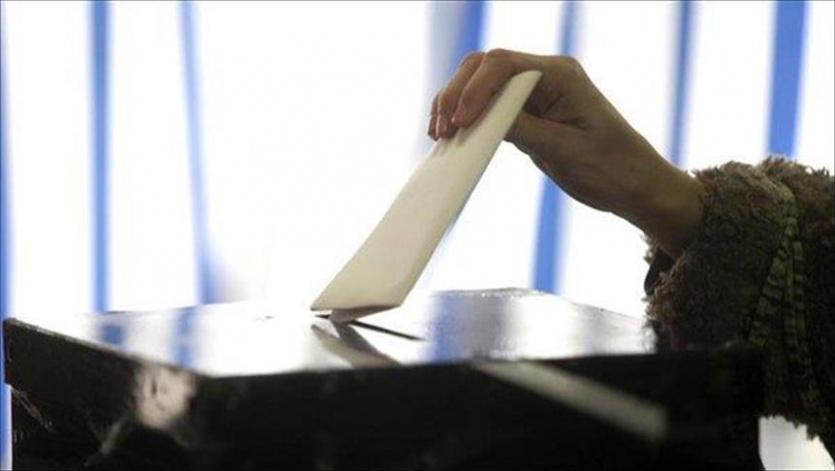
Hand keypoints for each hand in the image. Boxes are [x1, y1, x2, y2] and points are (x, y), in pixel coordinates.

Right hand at [428, 49, 703, 256]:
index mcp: (560, 75)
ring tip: (439, 134)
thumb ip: (522, 129)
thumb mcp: (563, 151)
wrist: (636, 186)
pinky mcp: (528, 115)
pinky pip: (490, 108)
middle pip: (485, 68)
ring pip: (481, 86)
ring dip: (456, 105)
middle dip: (457, 94)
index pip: (502, 64)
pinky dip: (469, 119)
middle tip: (440, 130)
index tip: (459, 120)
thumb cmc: (611, 168)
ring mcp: (535, 95)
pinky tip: (452, 136)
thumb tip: (478, 119)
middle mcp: (545, 77)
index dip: (474, 89)